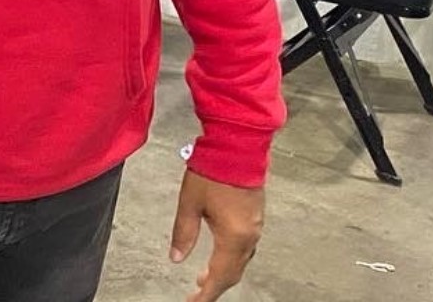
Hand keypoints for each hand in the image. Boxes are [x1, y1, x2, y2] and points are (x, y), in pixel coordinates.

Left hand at [170, 171, 263, 301]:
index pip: (220, 276)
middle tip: (197, 293)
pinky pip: (246, 246)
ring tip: (204, 277)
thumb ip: (183, 233)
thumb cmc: (213, 171)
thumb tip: (176, 257)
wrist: (237, 145)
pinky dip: (232, 257)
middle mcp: (249, 235)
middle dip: (215, 285)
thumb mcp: (189, 203)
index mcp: (234, 236)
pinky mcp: (256, 215)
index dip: (206, 293)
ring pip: (241, 259)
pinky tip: (220, 253)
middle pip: (234, 272)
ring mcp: (256, 225)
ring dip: (224, 271)